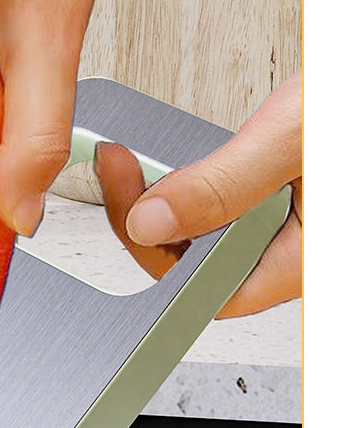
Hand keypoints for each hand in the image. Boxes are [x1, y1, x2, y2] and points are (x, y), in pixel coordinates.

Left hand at [94, 71, 301, 317]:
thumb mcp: (295, 136)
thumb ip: (222, 185)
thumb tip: (151, 220)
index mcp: (303, 260)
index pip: (204, 291)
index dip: (154, 255)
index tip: (126, 201)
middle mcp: (300, 257)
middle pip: (203, 267)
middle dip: (154, 223)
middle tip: (123, 168)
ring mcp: (296, 235)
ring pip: (217, 241)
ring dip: (177, 206)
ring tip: (144, 165)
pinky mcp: (294, 208)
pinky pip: (236, 217)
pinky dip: (205, 194)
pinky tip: (187, 170)